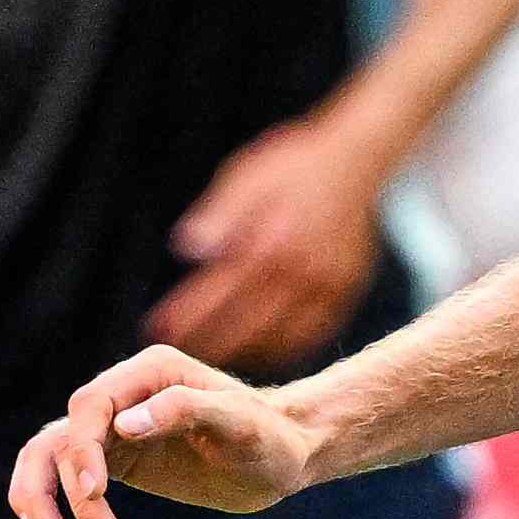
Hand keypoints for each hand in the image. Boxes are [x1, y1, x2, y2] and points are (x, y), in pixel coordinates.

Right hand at [13, 345, 318, 518]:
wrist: (286, 455)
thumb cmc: (269, 436)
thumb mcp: (239, 423)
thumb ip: (185, 411)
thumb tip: (123, 425)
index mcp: (150, 374)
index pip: (91, 405)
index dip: (82, 448)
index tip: (95, 491)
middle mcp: (125, 396)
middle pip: (61, 434)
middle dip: (52, 484)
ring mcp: (117, 428)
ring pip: (53, 456)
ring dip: (44, 498)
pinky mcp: (120, 459)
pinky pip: (69, 475)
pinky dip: (54, 501)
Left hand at [150, 111, 390, 368]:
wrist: (357, 161)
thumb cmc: (293, 166)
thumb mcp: (248, 176)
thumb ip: (218, 215)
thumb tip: (187, 248)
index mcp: (271, 242)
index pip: (219, 290)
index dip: (188, 313)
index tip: (160, 328)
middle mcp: (302, 270)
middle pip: (246, 322)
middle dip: (209, 340)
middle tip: (180, 349)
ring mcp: (328, 286)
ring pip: (280, 338)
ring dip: (243, 352)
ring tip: (212, 357)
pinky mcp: (345, 294)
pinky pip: (311, 337)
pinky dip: (282, 351)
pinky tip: (259, 353)